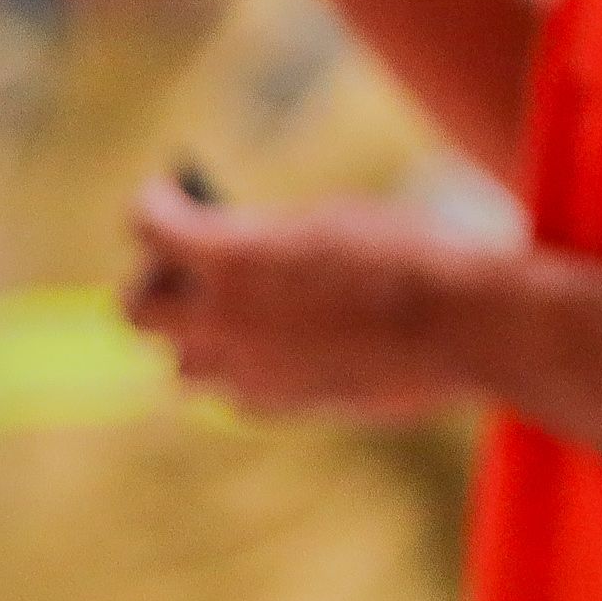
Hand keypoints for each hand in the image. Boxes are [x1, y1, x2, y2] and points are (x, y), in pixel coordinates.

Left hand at [123, 178, 491, 418]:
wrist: (465, 325)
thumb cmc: (409, 253)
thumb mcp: (327, 221)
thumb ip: (263, 242)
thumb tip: (232, 256)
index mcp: (231, 257)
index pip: (146, 226)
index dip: (153, 203)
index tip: (167, 194)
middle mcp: (222, 320)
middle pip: (137, 311)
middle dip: (157, 283)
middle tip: (188, 265)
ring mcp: (247, 372)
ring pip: (182, 365)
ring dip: (197, 336)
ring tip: (236, 311)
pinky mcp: (281, 406)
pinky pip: (236, 394)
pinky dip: (246, 371)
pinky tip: (282, 346)